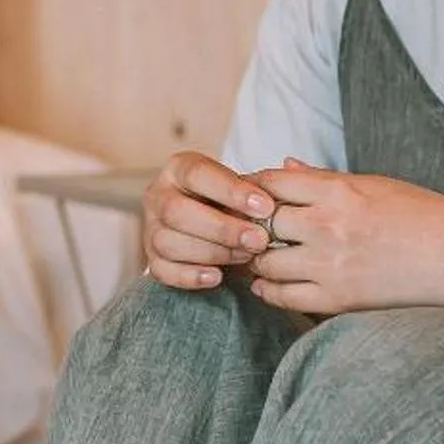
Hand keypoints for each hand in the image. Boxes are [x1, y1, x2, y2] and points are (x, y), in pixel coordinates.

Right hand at [141, 148, 281, 290]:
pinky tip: (217, 276)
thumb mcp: (244, 188)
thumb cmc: (232, 205)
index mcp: (179, 169)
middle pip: (177, 211)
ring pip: (168, 242)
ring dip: (212, 252)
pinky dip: (190, 275)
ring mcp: (151, 228)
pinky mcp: (152, 258)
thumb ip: (264, 183)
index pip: (198, 174)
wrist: (214, 230)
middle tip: (259, 240)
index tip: (266, 207)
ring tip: (246, 257)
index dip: (231, 191)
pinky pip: (162, 270)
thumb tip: (292, 167)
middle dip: (221, 228)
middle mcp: (158, 195)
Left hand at [245, 159, 443, 337]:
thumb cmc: (425, 216)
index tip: (246, 193)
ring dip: (256, 256)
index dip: (251, 187)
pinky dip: (267, 288)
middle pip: (260, 221)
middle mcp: (329, 226)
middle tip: (243, 226)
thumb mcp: (376, 185)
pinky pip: (282, 296)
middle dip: (249, 222)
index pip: (270, 182)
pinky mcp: (339, 299)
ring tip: (257, 253)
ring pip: (264, 260)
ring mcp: (332, 265)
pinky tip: (266, 281)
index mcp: (340, 191)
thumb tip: (283, 164)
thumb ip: (323, 179)